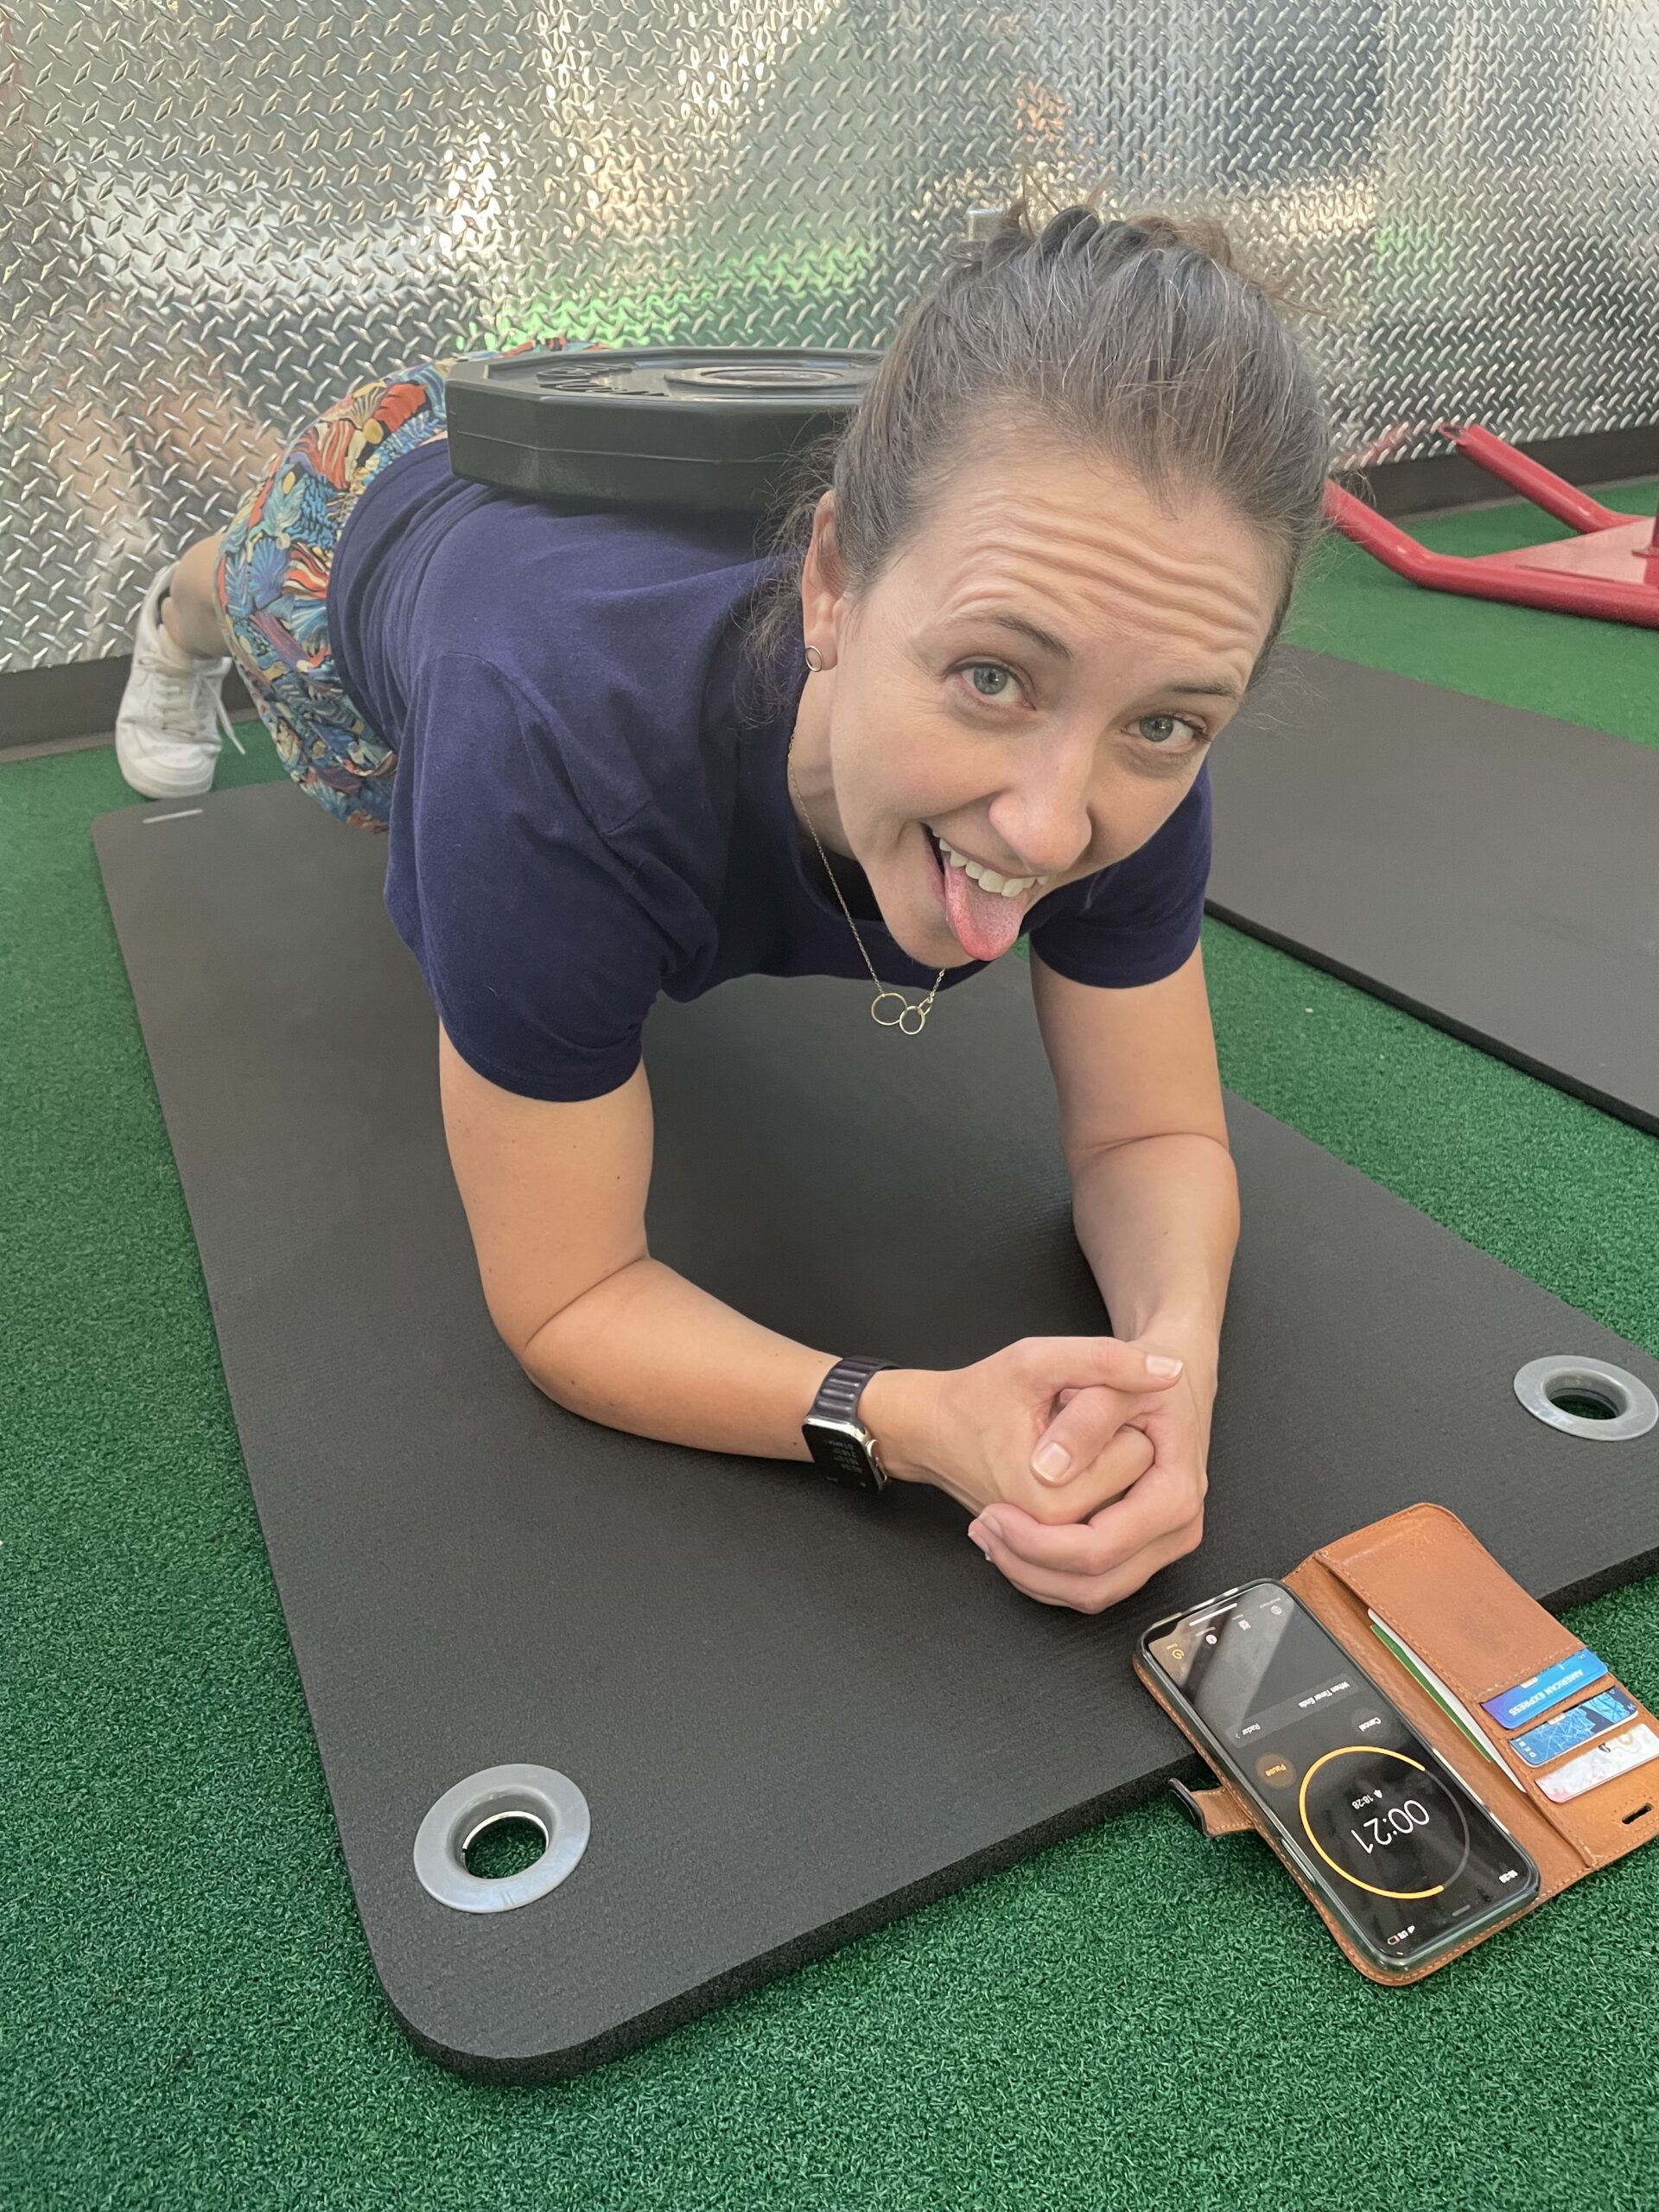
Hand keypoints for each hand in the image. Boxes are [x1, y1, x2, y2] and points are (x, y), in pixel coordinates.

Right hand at [873, 1336, 1185, 1525]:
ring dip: (1115, 1482)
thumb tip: (1172, 1371)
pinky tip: (1079, 1484)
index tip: (1074, 1409)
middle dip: (1119, 1451)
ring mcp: (1054, 1553)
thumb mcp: (1037, 1360)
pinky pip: (1113, 1538)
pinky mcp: (1054, 1559)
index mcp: (1052, 1500)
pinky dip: (1109, 1509)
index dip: (1114, 1419)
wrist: (935, 1432)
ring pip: (1132, 1514)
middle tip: (1072, 1431)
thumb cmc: (978, 1397)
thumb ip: (1103, 1359)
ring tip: (1075, 1458)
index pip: (1139, 1454)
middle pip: (1140, 1487)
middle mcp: (1055, 1536)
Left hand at [965, 1349, 1215, 1612]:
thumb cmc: (1137, 1377)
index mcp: (1174, 1492)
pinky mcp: (1141, 1550)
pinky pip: (1092, 1584)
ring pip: (1091, 1594)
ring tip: (990, 1534)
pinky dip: (1047, 1572)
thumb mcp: (1107, 1378)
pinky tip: (1012, 1540)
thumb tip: (1051, 1469)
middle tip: (984, 1528)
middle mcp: (1176, 1528)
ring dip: (1033, 1573)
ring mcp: (1160, 1544)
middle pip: (1094, 1583)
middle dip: (1028, 1563)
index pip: (1099, 1547)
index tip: (994, 1513)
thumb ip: (1084, 1420)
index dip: (1038, 1541)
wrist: (1169, 1374)